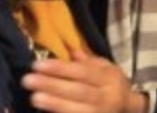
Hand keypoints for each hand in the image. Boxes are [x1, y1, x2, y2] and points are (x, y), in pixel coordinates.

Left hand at [22, 51, 148, 112]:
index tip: (37, 65)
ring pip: (76, 109)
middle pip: (78, 91)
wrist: (129, 109)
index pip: (83, 72)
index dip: (60, 69)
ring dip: (54, 104)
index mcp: (109, 78)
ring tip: (33, 97)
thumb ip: (88, 61)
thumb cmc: (112, 86)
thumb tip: (69, 50)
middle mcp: (106, 97)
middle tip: (28, 80)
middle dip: (52, 85)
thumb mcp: (106, 69)